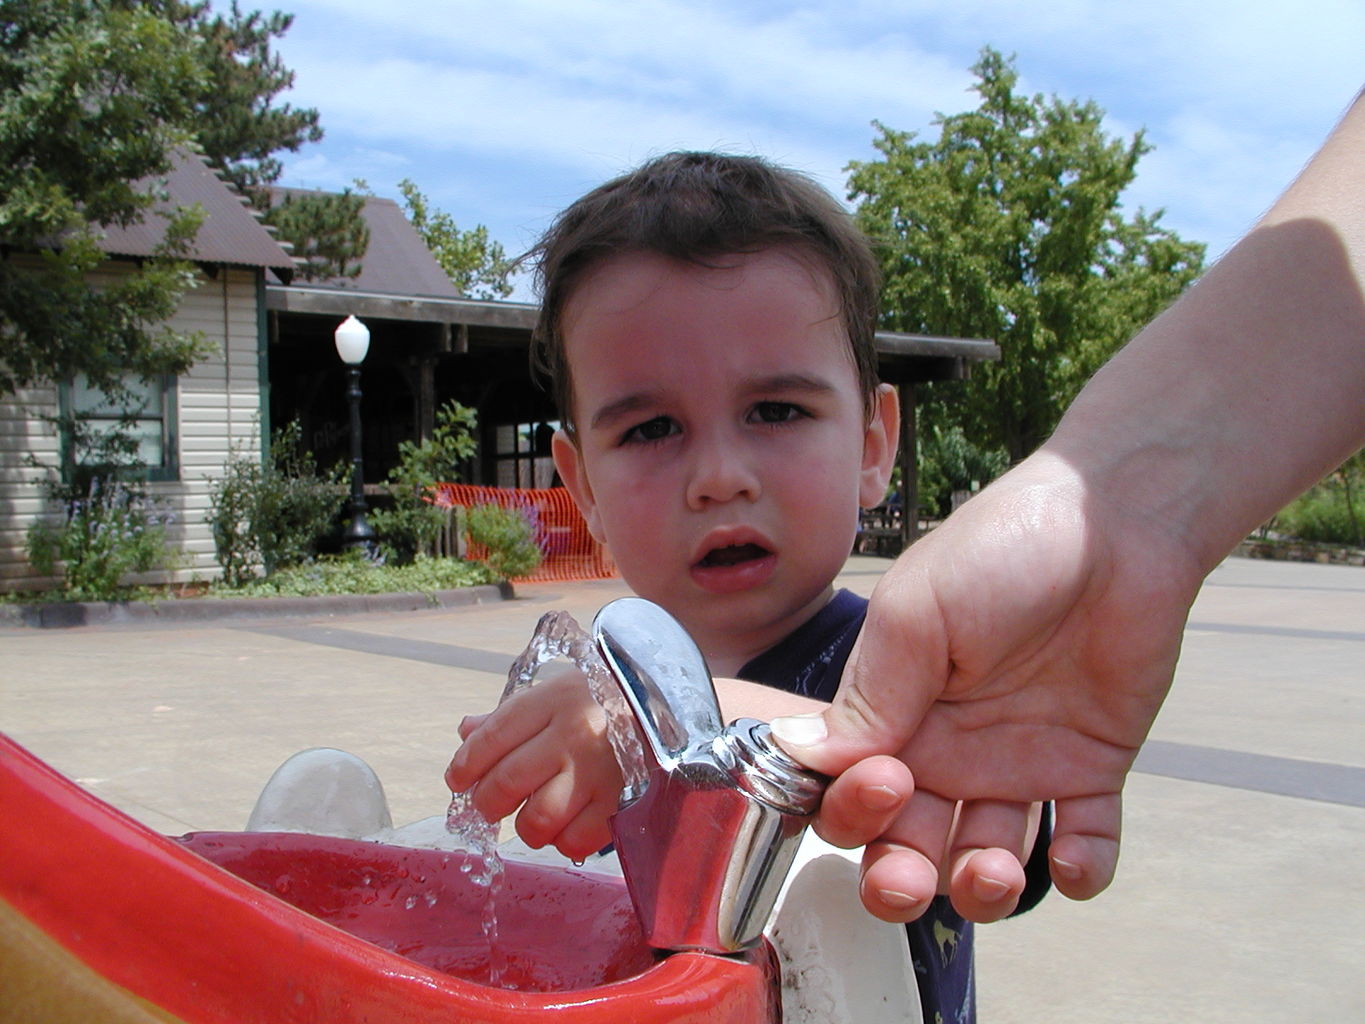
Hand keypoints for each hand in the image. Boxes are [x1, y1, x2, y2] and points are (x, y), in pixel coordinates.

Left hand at [445, 667, 622, 860]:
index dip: (465, 766)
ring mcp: (599, 772)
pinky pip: (575, 841)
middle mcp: (575, 735)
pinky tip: (564, 825)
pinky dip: (561, 841)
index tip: (458, 779)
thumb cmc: (602, 699)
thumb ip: (510, 716)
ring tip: (530, 815)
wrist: (669, 705)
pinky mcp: (622, 802)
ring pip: (537, 819)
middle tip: (489, 803)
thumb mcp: (556, 692)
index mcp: (554, 700)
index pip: (491, 738)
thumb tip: (466, 733)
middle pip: (506, 783)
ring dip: (524, 825)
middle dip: (486, 802)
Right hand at [773, 453, 1203, 922]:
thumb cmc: (1001, 549)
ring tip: (996, 870)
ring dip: (984, 887)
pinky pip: (1083, 842)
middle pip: (908, 843)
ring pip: (985, 858)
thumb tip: (804, 759)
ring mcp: (1018, 763)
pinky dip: (1080, 869)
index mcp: (895, 712)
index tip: (884, 785)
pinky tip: (1074, 863)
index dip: (852, 811)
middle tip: (910, 878)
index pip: (849, 790)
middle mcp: (947, 748)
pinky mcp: (1089, 768)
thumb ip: (871, 694)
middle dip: (900, 878)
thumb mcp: (918, 613)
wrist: (1114, 524)